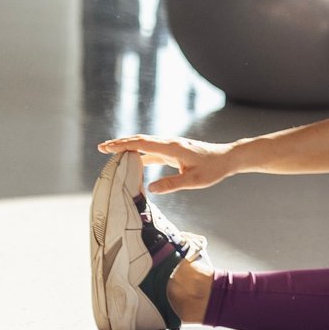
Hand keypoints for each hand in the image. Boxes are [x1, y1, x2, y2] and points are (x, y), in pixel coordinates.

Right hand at [97, 134, 237, 193]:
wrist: (228, 158)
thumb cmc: (213, 169)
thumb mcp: (194, 181)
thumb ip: (173, 184)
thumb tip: (150, 188)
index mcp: (172, 148)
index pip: (142, 144)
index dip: (123, 145)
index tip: (107, 147)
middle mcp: (169, 144)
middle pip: (140, 140)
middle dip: (120, 143)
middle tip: (101, 148)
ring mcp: (171, 146)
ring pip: (145, 145)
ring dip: (128, 147)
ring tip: (110, 152)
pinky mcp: (173, 151)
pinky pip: (152, 150)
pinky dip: (139, 153)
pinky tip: (131, 160)